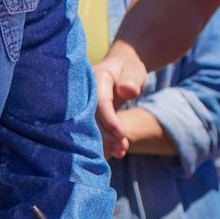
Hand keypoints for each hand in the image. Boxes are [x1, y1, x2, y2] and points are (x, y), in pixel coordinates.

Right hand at [92, 44, 148, 160]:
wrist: (121, 67)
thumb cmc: (128, 68)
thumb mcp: (134, 70)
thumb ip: (131, 80)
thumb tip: (128, 91)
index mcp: (94, 79)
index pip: (99, 102)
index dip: (109, 120)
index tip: (122, 133)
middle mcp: (85, 94)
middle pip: (92, 119)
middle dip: (107, 136)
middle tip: (122, 146)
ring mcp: (85, 106)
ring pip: (91, 129)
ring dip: (105, 143)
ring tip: (122, 150)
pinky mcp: (89, 116)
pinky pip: (93, 131)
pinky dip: (104, 144)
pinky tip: (116, 151)